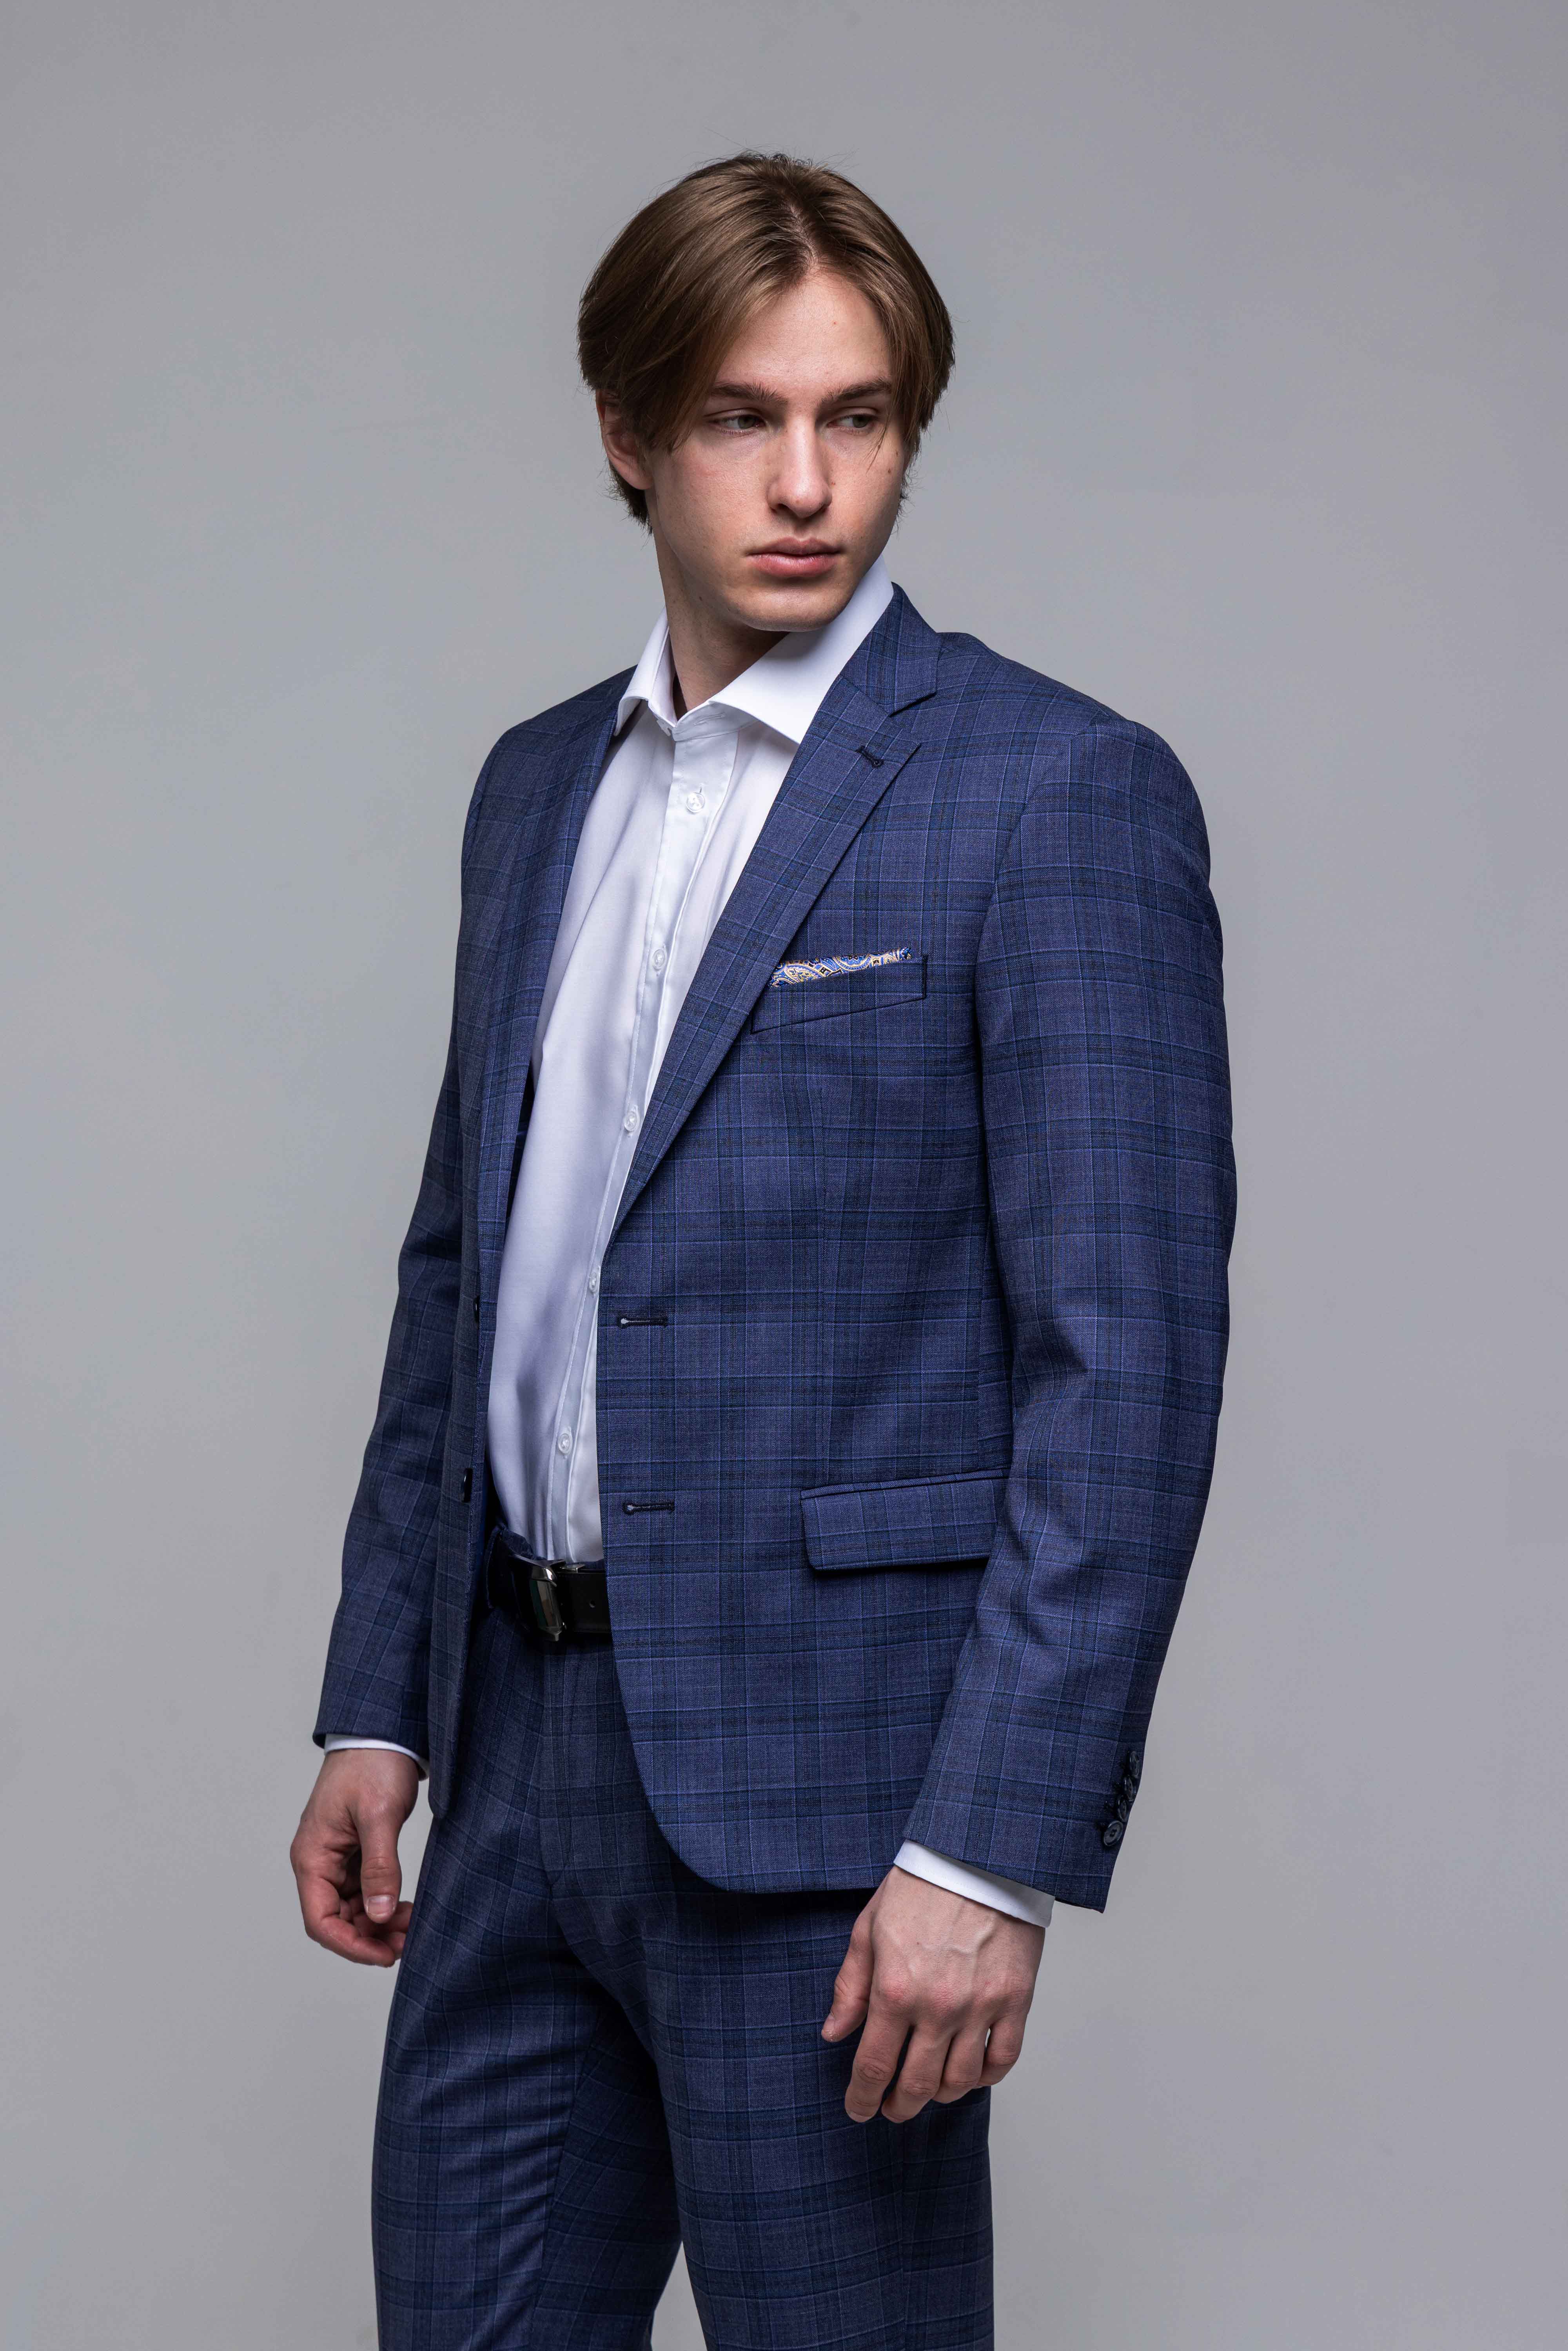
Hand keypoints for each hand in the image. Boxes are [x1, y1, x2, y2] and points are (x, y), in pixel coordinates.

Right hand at [290, 1749, 419, 1966]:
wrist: (383, 1732)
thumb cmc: (373, 1765)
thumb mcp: (379, 1815)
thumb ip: (380, 1866)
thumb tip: (378, 1914)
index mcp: (312, 1856)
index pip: (320, 1920)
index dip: (350, 1945)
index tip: (385, 1955)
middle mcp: (319, 1861)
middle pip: (336, 1921)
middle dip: (369, 1938)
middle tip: (407, 1941)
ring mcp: (337, 1858)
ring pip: (351, 1910)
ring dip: (377, 1924)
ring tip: (411, 1925)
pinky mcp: (355, 1852)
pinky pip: (363, 1891)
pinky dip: (382, 1903)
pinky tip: (404, 1906)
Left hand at [821, 1864, 1044, 2123]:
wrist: (978, 1856)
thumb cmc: (922, 1886)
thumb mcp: (869, 1928)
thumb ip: (851, 1986)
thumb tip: (835, 2033)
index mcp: (895, 1990)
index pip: (874, 2066)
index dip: (863, 2097)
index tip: (858, 2108)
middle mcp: (937, 2007)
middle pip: (916, 2084)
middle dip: (897, 2106)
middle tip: (890, 2109)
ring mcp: (980, 2007)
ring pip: (959, 2081)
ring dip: (939, 2096)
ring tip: (927, 2092)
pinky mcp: (1015, 2000)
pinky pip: (1002, 2060)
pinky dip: (985, 2078)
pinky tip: (970, 2075)